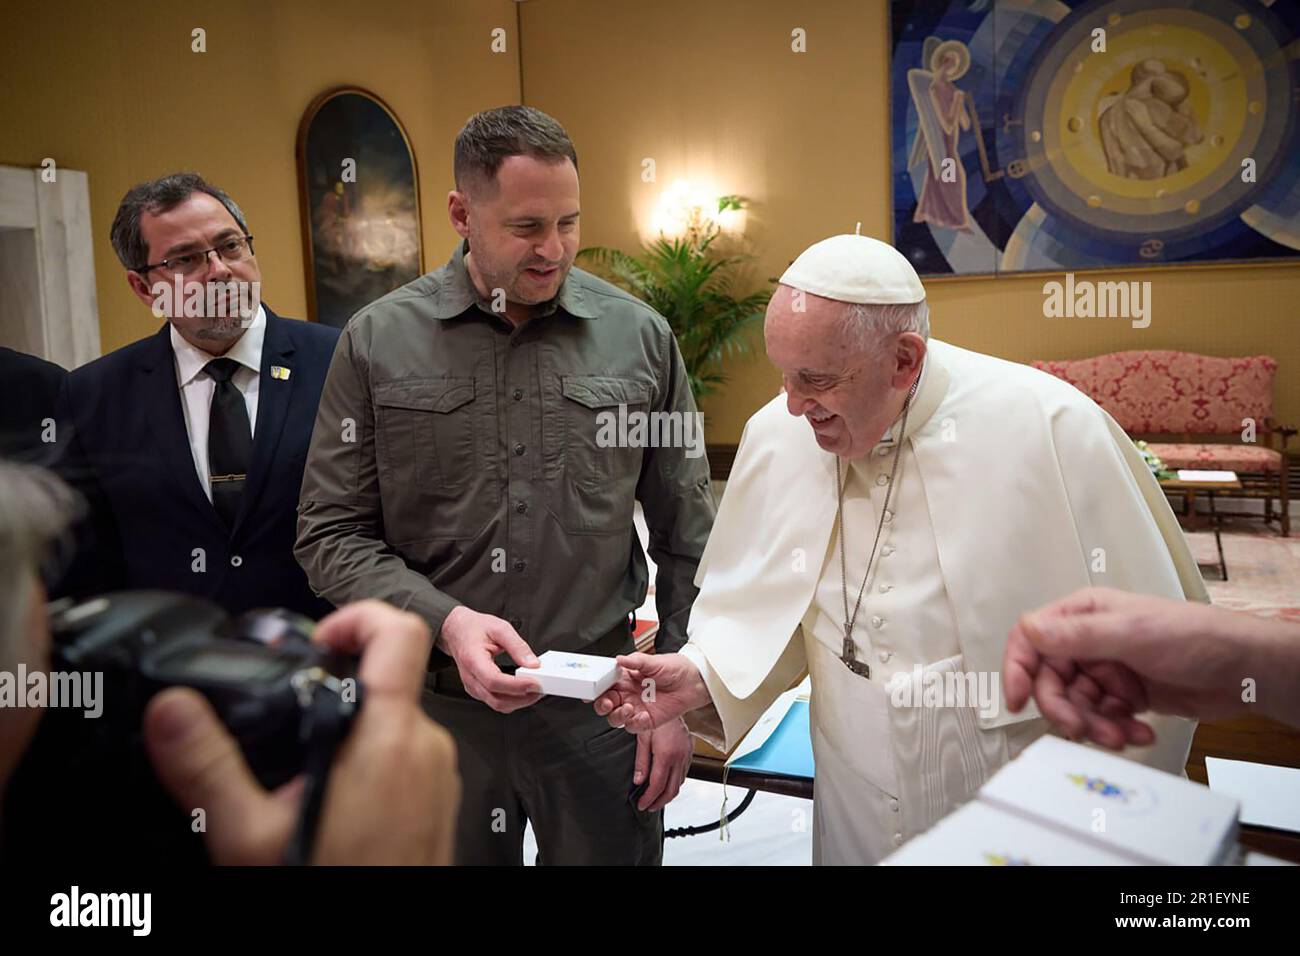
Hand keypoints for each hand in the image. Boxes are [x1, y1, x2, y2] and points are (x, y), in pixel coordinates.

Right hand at [143, 599, 460, 864]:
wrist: (380, 947)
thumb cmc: (330, 893)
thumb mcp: (249, 835)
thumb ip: (208, 764)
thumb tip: (172, 711)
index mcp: (389, 739)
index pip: (400, 633)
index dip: (357, 616)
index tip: (319, 637)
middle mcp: (427, 748)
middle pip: (388, 679)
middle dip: (336, 689)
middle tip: (290, 715)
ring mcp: (439, 777)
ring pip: (396, 722)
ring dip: (351, 730)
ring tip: (303, 771)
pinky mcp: (440, 803)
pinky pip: (407, 759)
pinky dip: (371, 763)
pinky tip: (331, 802)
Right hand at [438, 605, 542, 712]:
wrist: (456, 631)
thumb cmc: (474, 628)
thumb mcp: (499, 628)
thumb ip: (517, 646)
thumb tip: (533, 664)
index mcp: (472, 660)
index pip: (494, 681)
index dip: (516, 686)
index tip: (535, 683)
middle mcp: (470, 678)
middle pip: (497, 699)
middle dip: (522, 698)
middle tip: (541, 688)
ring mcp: (472, 687)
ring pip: (497, 704)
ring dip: (519, 701)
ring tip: (535, 690)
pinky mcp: (477, 690)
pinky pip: (496, 701)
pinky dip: (512, 700)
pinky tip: (523, 691)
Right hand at [594, 652, 710, 733]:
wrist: (694, 681)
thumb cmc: (674, 668)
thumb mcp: (654, 661)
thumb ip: (635, 661)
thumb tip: (619, 659)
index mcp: (626, 679)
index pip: (604, 685)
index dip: (595, 689)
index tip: (590, 691)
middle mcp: (628, 694)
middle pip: (605, 704)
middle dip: (602, 705)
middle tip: (608, 702)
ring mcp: (637, 708)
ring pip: (616, 718)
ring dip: (618, 715)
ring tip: (629, 708)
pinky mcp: (648, 720)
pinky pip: (634, 727)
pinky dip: (635, 723)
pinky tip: (642, 716)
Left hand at [633, 718, 692, 811]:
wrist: (673, 701)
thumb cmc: (657, 717)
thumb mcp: (643, 738)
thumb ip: (641, 761)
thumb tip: (638, 780)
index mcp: (666, 755)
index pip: (657, 785)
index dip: (648, 798)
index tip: (641, 804)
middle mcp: (679, 758)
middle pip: (670, 790)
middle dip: (659, 803)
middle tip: (648, 807)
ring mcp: (686, 756)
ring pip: (679, 784)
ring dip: (667, 796)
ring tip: (656, 800)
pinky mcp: (689, 753)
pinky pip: (683, 775)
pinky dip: (674, 784)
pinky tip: (667, 785)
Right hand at [1003, 587, 1269, 749]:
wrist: (1243, 670)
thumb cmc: (1195, 636)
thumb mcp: (1131, 633)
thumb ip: (1077, 635)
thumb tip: (1029, 629)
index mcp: (1083, 615)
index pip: (1031, 639)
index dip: (1018, 669)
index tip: (1018, 700)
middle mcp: (1089, 642)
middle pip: (1051, 682)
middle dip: (1066, 709)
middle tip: (1083, 727)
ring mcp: (1106, 670)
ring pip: (1075, 706)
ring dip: (1095, 726)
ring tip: (1122, 734)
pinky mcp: (1123, 696)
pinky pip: (1102, 720)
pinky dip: (1117, 730)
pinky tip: (1139, 730)